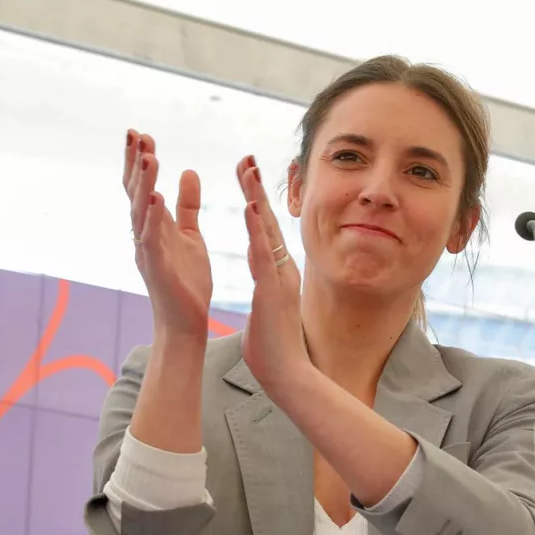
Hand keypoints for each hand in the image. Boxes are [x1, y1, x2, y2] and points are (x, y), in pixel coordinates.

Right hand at [126, 130, 211, 338]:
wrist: (187, 322)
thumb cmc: (187, 281)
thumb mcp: (190, 235)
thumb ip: (187, 205)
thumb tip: (188, 171)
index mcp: (153, 225)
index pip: (142, 186)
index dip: (140, 160)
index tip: (142, 134)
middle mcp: (144, 234)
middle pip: (135, 192)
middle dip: (135, 163)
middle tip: (135, 133)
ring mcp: (147, 250)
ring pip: (140, 211)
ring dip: (144, 183)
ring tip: (149, 156)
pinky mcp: (157, 267)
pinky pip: (151, 239)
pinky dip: (151, 218)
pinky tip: (154, 197)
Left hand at [236, 155, 310, 394]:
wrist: (288, 375)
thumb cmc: (274, 347)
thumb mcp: (268, 307)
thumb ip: (267, 287)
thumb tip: (264, 276)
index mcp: (278, 273)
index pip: (265, 230)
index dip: (256, 201)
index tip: (247, 175)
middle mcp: (282, 270)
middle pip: (268, 222)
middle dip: (256, 190)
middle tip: (246, 159)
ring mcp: (279, 279)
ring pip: (267, 232)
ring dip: (257, 200)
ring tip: (247, 172)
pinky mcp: (272, 292)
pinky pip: (263, 256)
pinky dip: (256, 232)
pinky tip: (249, 210)